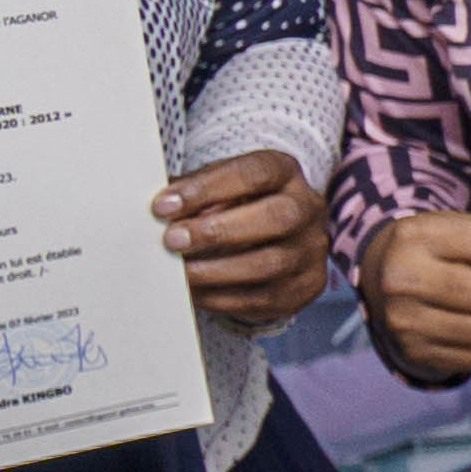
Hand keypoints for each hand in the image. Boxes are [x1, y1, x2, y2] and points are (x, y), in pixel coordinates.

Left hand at [157, 151, 329, 330]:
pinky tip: (194, 292)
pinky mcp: (306, 286)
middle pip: (276, 218)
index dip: (207, 189)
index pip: (255, 173)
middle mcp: (308, 209)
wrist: (278, 239)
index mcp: (286, 174)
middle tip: (172, 241)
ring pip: (270, 264)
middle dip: (217, 231)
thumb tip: (160, 211)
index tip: (163, 206)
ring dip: (216, 271)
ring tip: (179, 273)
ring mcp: (311, 250)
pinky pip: (264, 298)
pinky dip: (222, 297)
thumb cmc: (238, 207)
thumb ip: (194, 193)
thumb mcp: (219, 187)